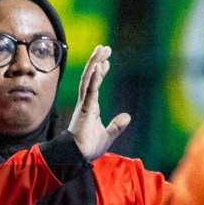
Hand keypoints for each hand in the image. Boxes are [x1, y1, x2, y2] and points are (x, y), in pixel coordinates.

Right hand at [67, 45, 129, 159]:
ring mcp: (84, 104)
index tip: (106, 61)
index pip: (95, 85)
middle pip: (90, 77)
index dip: (100, 72)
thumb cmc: (87, 148)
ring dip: (95, 63)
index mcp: (90, 107)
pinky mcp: (85, 109)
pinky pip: (89, 90)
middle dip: (97, 61)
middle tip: (104, 47)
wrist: (76, 156)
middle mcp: (85, 102)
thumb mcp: (107, 136)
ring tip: (101, 50)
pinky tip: (98, 66)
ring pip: (88, 79)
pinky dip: (93, 78)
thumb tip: (127, 116)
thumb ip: (116, 126)